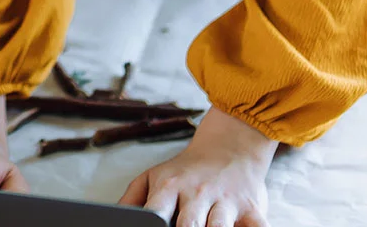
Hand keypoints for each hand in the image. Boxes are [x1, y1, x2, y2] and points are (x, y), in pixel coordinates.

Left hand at [119, 108, 274, 226]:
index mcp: (171, 187)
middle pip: (189, 225)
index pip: (155, 213)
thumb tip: (113, 219)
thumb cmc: (187, 170)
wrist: (231, 146)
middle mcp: (199, 194)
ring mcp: (227, 202)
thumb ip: (132, 201)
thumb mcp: (154, 176)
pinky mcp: (253, 210)